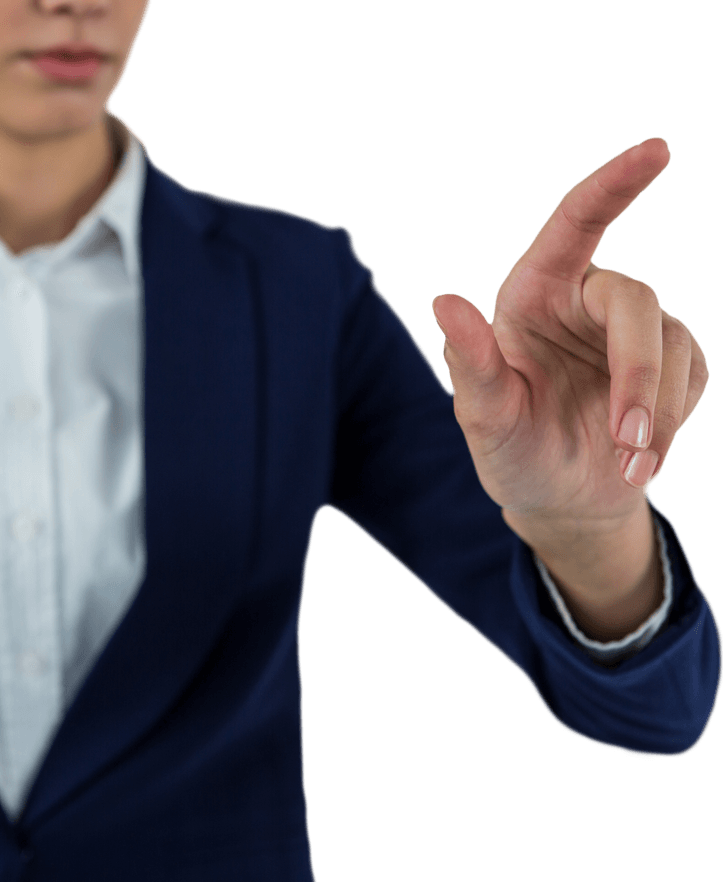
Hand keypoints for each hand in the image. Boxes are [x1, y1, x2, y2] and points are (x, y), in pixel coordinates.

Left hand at [431, 138, 707, 530]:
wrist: (560, 496)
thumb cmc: (512, 450)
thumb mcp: (484, 417)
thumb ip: (471, 363)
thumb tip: (444, 302)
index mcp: (532, 293)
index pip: (574, 224)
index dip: (614, 184)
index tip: (657, 149)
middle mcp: (584, 300)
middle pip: (635, 301)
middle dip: (636, 374)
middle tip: (627, 440)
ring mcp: (633, 331)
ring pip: (671, 345)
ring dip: (656, 414)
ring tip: (625, 465)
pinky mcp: (675, 363)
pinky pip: (691, 378)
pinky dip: (671, 426)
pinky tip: (639, 459)